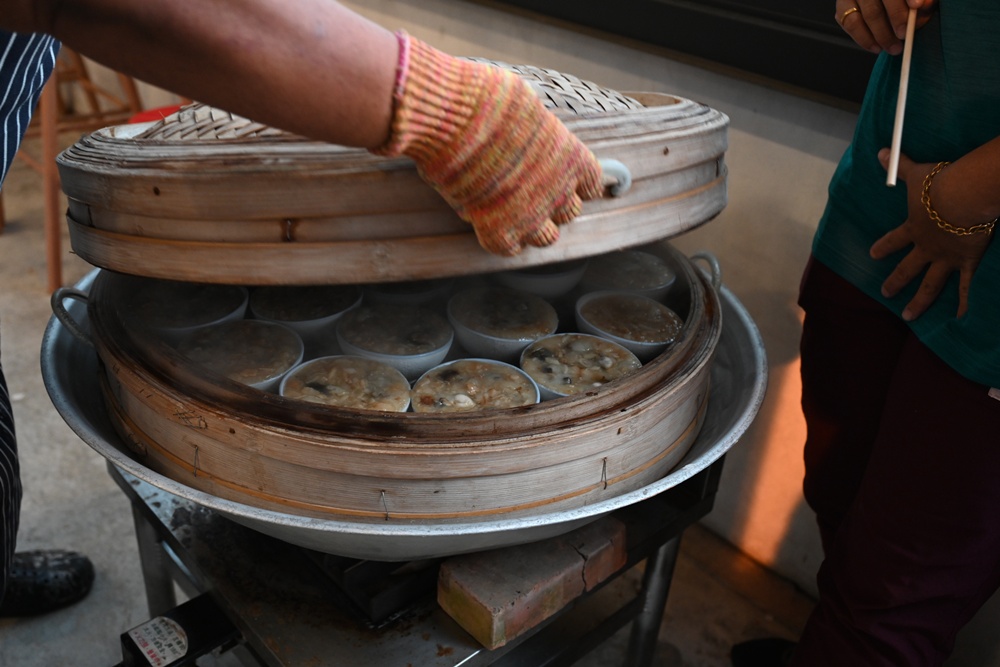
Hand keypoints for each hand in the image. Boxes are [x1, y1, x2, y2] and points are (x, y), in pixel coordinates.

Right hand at [374, 33, 603, 255]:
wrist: (459, 121)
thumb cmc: (489, 102)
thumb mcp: (528, 108)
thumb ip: (536, 135)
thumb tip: (526, 144)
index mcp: (572, 159)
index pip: (592, 185)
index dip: (575, 184)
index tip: (559, 179)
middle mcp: (560, 191)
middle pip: (570, 212)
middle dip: (551, 204)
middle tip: (525, 190)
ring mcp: (533, 216)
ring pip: (547, 237)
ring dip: (531, 226)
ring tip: (508, 210)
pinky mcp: (501, 231)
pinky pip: (509, 248)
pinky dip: (499, 239)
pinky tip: (486, 221)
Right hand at [834, 0, 936, 54]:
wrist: (878, 2)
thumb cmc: (899, 2)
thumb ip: (925, 0)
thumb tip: (923, 6)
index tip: (917, 6)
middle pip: (882, 0)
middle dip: (895, 18)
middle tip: (904, 35)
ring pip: (867, 14)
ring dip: (881, 34)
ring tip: (893, 47)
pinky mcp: (842, 7)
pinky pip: (851, 24)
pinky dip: (864, 39)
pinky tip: (876, 47)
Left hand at [869, 150, 993, 319]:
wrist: (964, 196)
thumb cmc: (941, 183)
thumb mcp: (917, 172)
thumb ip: (900, 165)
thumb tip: (881, 152)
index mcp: (914, 228)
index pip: (894, 240)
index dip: (883, 247)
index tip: (872, 255)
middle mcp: (927, 248)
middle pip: (907, 269)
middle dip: (895, 281)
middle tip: (885, 294)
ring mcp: (946, 258)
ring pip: (930, 285)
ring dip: (919, 301)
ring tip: (908, 315)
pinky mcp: (968, 262)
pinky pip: (967, 287)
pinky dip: (965, 304)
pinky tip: (961, 320)